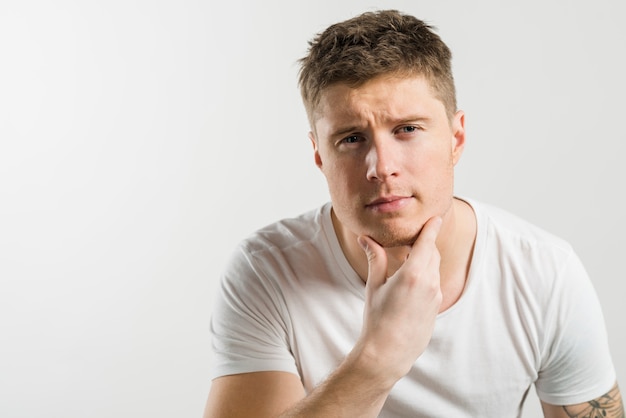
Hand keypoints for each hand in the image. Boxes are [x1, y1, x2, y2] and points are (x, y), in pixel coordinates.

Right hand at [355, 216, 442, 384]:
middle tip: (413, 237)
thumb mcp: (374, 285)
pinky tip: (410, 280)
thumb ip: (375, 258)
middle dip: (425, 243)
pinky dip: (426, 275)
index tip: (436, 217)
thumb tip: (365, 238)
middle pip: (433, 253)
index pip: (427, 242)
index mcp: (413, 274)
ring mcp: (436, 296)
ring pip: (435, 268)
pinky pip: (434, 283)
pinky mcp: (437, 307)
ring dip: (425, 259)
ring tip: (408, 259)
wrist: (389, 353)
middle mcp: (430, 283)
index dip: (432, 228)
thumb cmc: (377, 319)